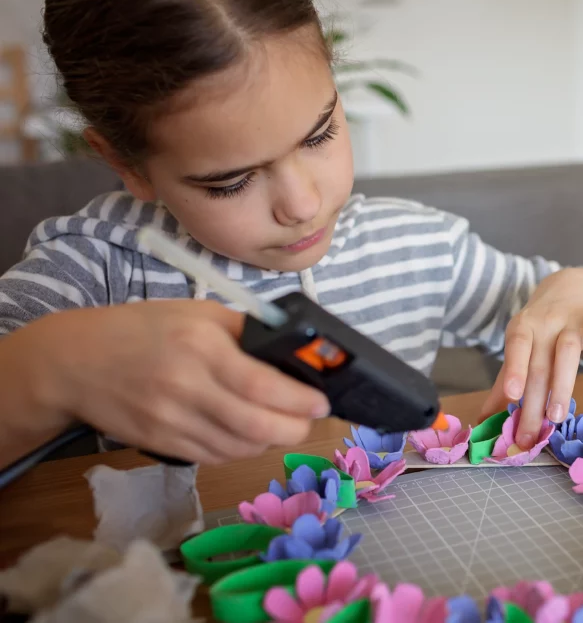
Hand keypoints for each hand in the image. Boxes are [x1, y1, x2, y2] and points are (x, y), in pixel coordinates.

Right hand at [6, 301, 329, 465]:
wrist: (74, 363)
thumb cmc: (142, 330)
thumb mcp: (197, 313)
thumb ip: (245, 330)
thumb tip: (293, 347)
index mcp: (200, 348)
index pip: (262, 385)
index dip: (299, 400)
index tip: (321, 401)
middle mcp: (187, 388)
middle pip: (256, 426)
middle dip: (294, 428)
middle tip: (309, 418)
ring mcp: (171, 422)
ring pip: (239, 448)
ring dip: (270, 441)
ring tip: (283, 425)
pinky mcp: (161, 444)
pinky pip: (215, 456)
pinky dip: (241, 449)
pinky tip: (249, 434)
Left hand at [478, 268, 582, 448]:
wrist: (572, 285)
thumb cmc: (543, 326)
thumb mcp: (521, 348)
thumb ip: (505, 383)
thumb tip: (483, 420)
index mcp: (523, 329)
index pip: (516, 348)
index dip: (514, 370)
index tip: (512, 396)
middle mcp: (545, 322)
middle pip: (540, 363)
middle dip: (535, 402)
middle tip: (531, 435)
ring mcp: (572, 317)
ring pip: (569, 348)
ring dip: (563, 382)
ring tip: (557, 416)